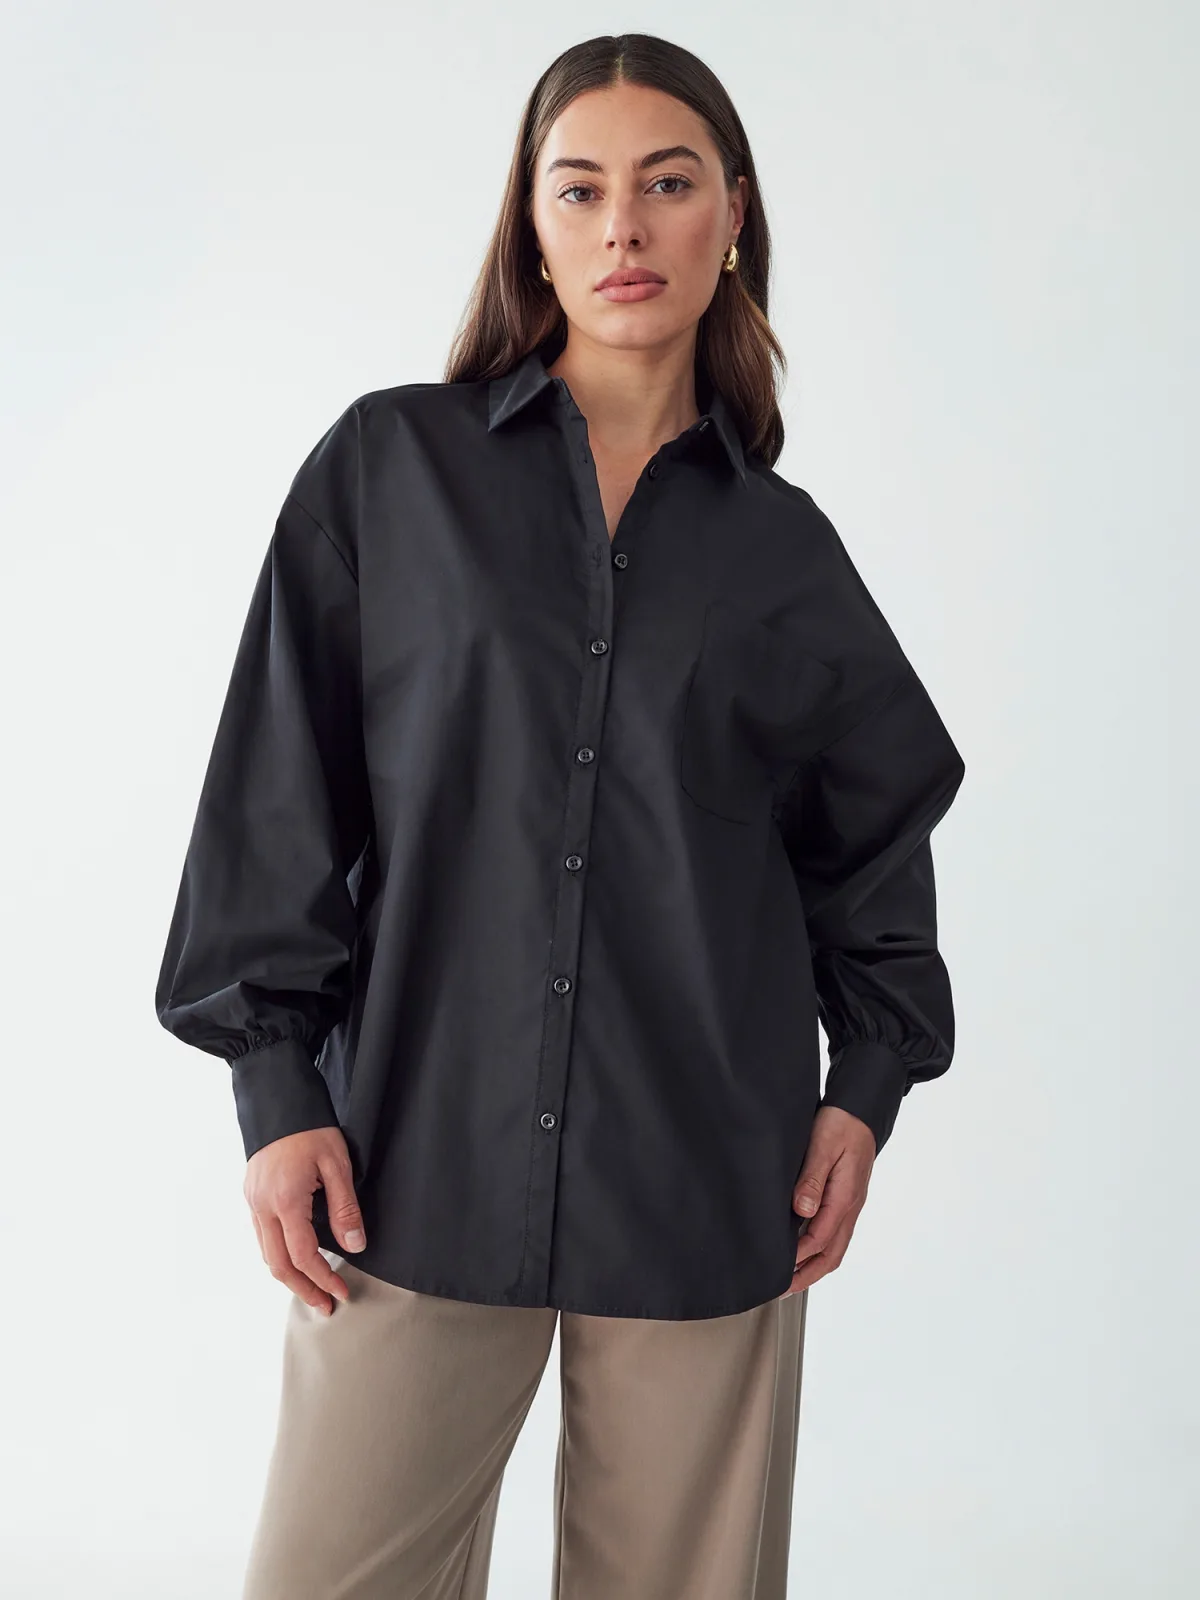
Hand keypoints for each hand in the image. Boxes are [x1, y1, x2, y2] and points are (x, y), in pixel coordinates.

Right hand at [243, 1125, 366, 1315]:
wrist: (278, 1102)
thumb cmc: (311, 1129)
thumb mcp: (337, 1164)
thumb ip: (345, 1208)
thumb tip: (355, 1246)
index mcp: (286, 1201)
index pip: (303, 1256)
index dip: (323, 1279)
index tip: (341, 1293)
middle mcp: (263, 1207)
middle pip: (278, 1264)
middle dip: (303, 1289)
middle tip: (326, 1304)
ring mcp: (253, 1202)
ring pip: (266, 1253)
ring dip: (289, 1276)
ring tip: (312, 1288)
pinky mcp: (250, 1195)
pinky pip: (262, 1236)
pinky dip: (278, 1255)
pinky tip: (295, 1258)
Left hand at [779, 1106, 875, 1295]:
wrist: (860, 1110)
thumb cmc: (840, 1124)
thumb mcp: (822, 1146)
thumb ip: (811, 1179)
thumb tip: (801, 1211)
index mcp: (844, 1197)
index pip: (819, 1239)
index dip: (797, 1258)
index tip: (775, 1269)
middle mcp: (850, 1206)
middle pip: (831, 1254)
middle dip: (807, 1275)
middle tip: (781, 1289)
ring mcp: (850, 1204)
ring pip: (835, 1246)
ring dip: (814, 1266)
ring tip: (791, 1278)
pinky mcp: (846, 1198)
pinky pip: (835, 1233)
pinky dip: (820, 1249)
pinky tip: (804, 1249)